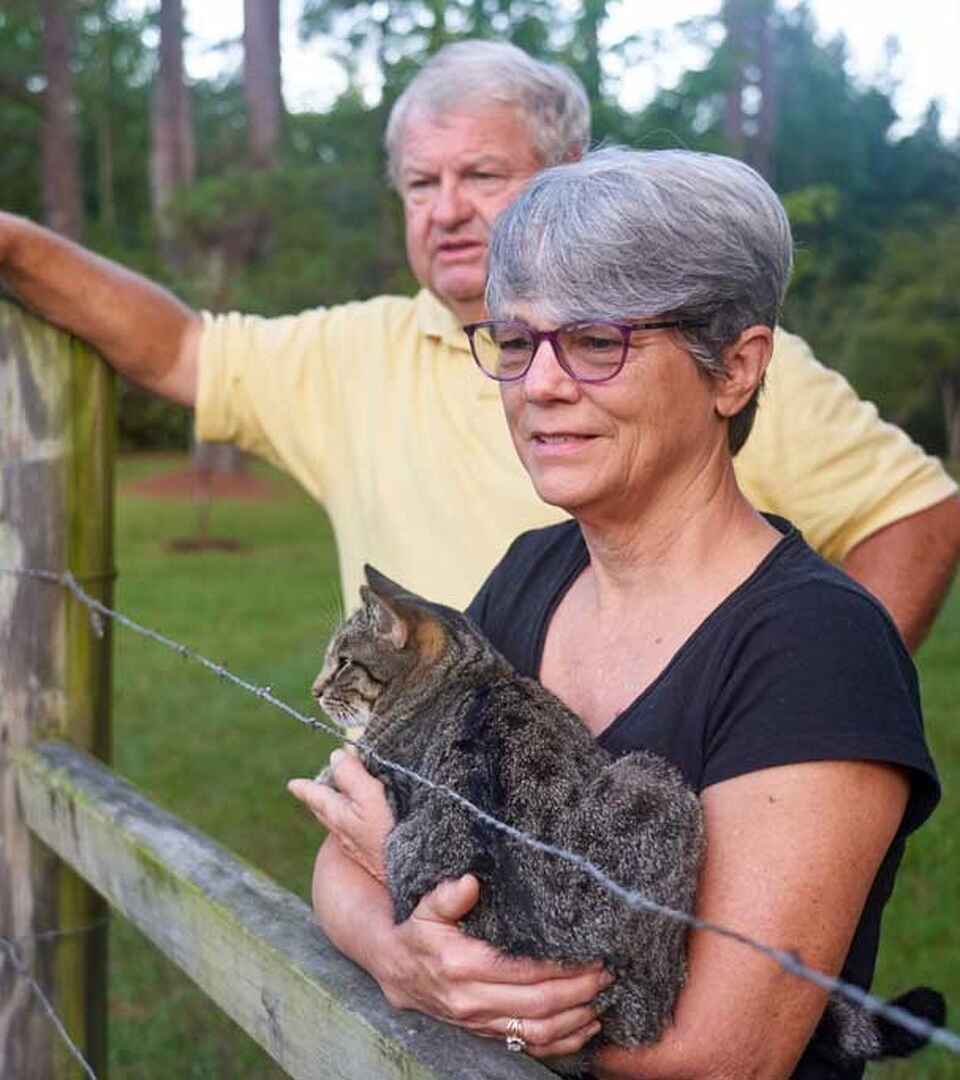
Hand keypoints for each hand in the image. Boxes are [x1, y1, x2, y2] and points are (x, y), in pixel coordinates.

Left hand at [289, 750, 391, 882]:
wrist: (402, 873)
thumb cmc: (384, 836)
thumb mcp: (368, 799)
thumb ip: (352, 777)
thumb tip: (336, 756)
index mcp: (336, 815)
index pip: (316, 795)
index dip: (305, 787)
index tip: (292, 784)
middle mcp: (342, 829)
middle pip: (323, 809)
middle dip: (318, 796)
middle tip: (313, 787)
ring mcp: (355, 842)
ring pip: (338, 819)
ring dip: (336, 806)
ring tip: (337, 796)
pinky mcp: (371, 850)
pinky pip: (354, 828)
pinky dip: (353, 817)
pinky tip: (364, 818)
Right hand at [381, 873, 608, 1060]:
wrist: (396, 970)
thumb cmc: (418, 933)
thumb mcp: (426, 908)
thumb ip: (449, 896)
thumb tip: (472, 882)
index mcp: (463, 966)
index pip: (523, 971)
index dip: (560, 966)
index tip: (589, 953)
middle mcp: (473, 1000)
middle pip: (539, 1004)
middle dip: (579, 991)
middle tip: (607, 974)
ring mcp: (481, 1022)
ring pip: (537, 1031)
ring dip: (576, 1018)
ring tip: (602, 999)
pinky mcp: (486, 1033)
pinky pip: (528, 1046)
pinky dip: (562, 1042)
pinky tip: (586, 1027)